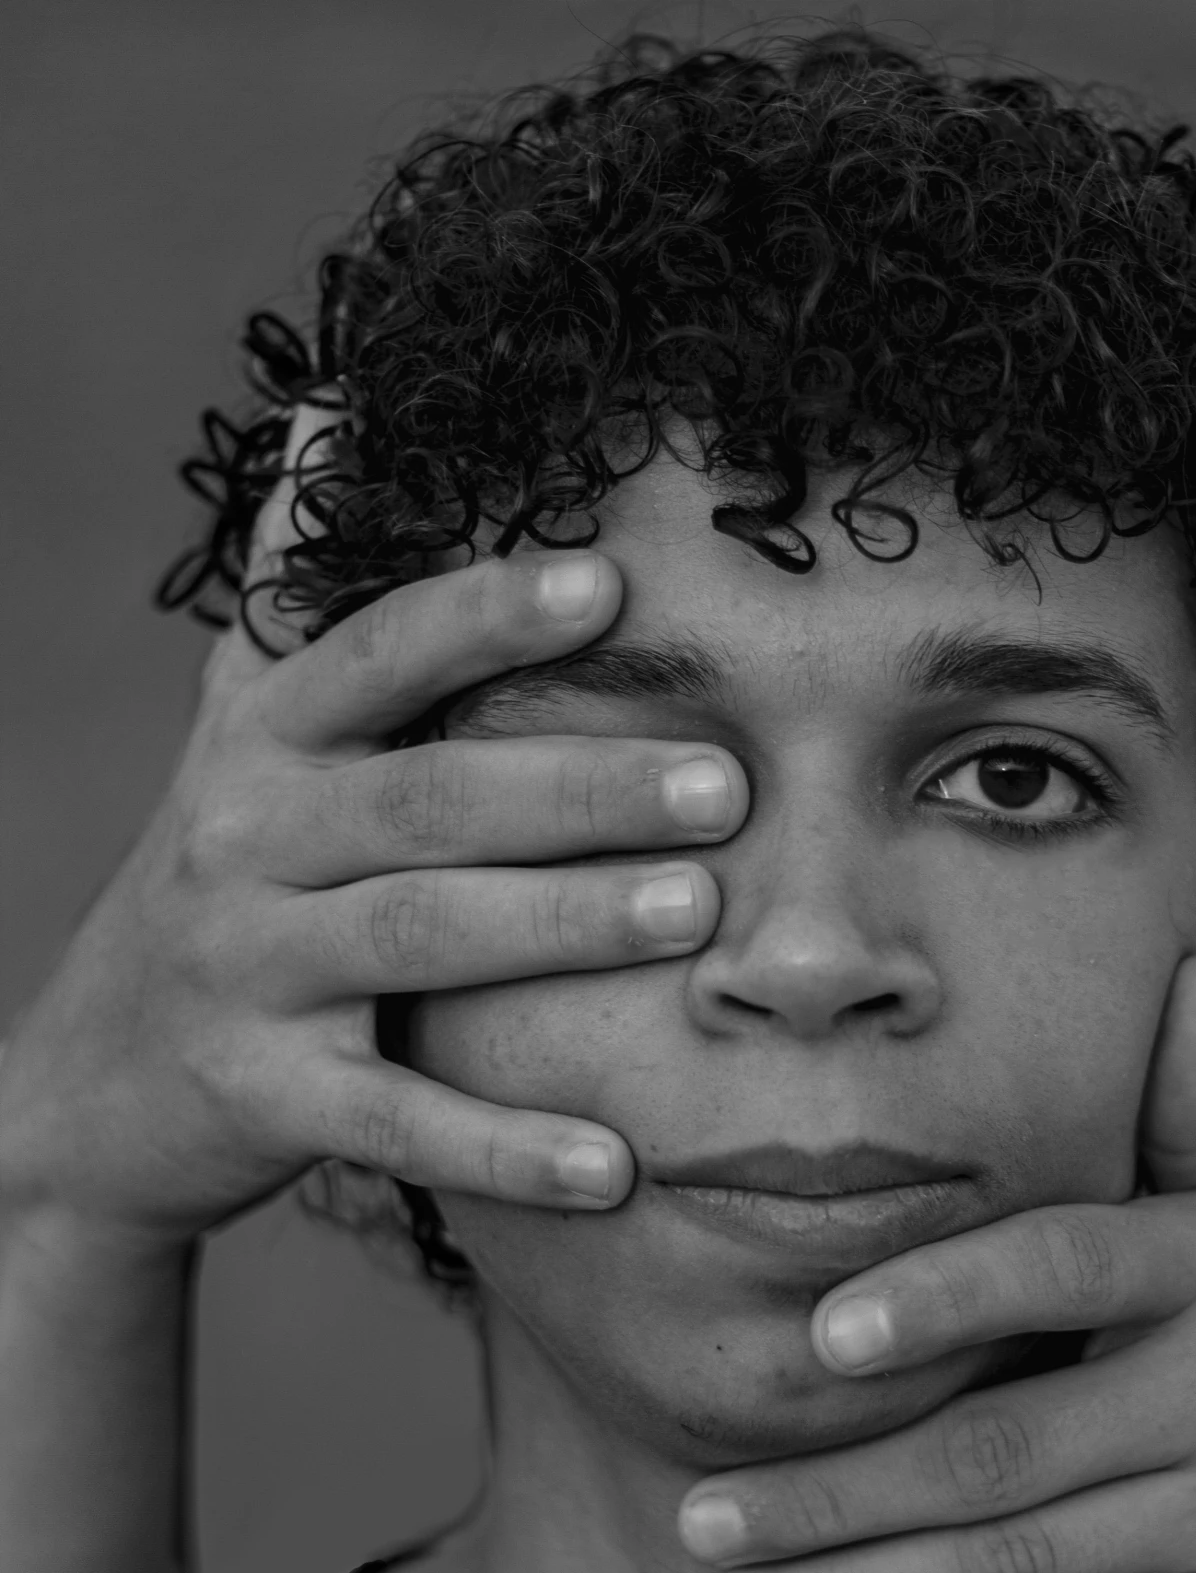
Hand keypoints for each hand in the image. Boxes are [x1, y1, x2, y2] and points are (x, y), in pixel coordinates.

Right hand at [0, 417, 746, 1249]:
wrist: (93, 1085)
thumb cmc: (224, 885)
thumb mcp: (238, 732)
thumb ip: (293, 593)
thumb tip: (338, 406)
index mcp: (264, 740)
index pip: (376, 656)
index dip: (486, 618)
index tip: (612, 586)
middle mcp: (248, 839)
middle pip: (427, 799)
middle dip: (579, 786)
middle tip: (724, 785)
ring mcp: (251, 972)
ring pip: (420, 938)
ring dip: (561, 926)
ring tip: (694, 918)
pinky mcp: (264, 1100)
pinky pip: (397, 1121)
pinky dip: (505, 1147)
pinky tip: (615, 1166)